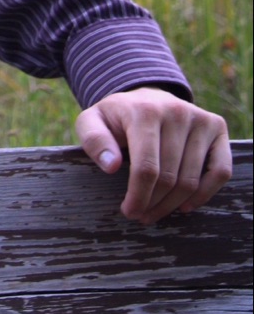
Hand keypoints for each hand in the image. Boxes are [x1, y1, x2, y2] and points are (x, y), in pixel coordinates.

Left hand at [76, 88, 230, 224]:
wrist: (146, 98)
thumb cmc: (117, 117)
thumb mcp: (92, 122)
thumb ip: (94, 140)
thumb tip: (111, 166)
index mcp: (145, 111)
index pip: (146, 168)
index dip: (138, 196)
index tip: (129, 212)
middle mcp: (177, 112)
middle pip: (169, 177)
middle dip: (153, 204)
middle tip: (141, 215)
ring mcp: (200, 119)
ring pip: (192, 179)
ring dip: (173, 205)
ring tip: (156, 211)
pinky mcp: (217, 127)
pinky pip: (221, 171)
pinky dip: (205, 194)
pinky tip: (185, 205)